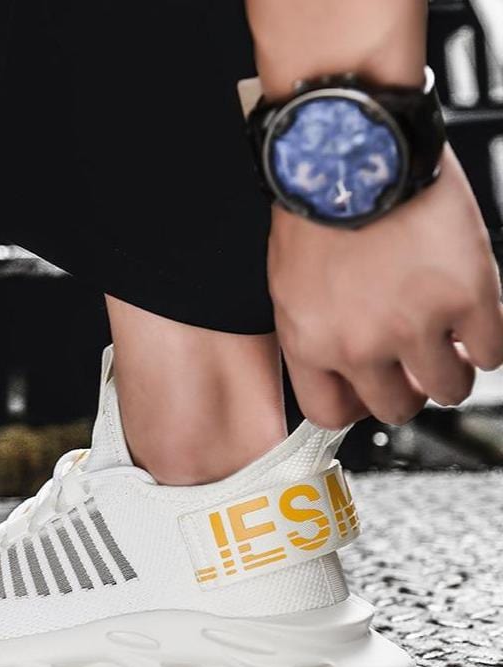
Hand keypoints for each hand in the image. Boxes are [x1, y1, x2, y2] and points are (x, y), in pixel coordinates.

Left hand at [269, 145, 502, 427]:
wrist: (352, 146)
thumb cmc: (315, 206)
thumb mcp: (289, 285)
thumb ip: (313, 336)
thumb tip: (343, 367)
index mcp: (309, 342)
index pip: (330, 414)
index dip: (356, 405)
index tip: (369, 391)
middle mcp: (359, 344)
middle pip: (394, 408)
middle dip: (406, 389)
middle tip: (414, 364)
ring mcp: (416, 325)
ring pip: (448, 388)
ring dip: (451, 371)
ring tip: (447, 342)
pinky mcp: (468, 296)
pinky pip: (493, 351)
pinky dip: (486, 342)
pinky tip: (473, 320)